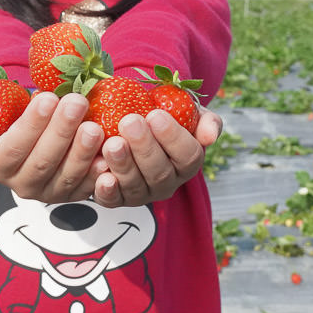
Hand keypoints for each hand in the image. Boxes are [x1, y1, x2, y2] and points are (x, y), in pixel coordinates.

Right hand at [0, 92, 106, 202]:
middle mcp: (19, 185)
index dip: (31, 125)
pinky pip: (86, 187)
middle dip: (61, 131)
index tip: (48, 98)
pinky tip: (107, 156)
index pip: (13, 148)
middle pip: (42, 161)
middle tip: (77, 102)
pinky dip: (97, 173)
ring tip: (95, 126)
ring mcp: (47, 193)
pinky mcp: (71, 195)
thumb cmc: (3, 119)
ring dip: (82, 152)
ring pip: (66, 176)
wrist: (26, 130)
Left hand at [92, 106, 221, 207]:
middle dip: (144, 147)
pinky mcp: (117, 199)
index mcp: (186, 163)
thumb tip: (209, 137)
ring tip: (112, 143)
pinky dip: (108, 191)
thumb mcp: (186, 112)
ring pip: (135, 186)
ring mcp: (142, 193)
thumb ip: (206, 121)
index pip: (188, 155)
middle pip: (160, 173)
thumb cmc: (160, 116)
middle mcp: (167, 183)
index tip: (155, 115)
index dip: (173, 137)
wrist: (129, 123)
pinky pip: (113, 200)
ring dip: (123, 165)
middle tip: (129, 122)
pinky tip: (102, 177)